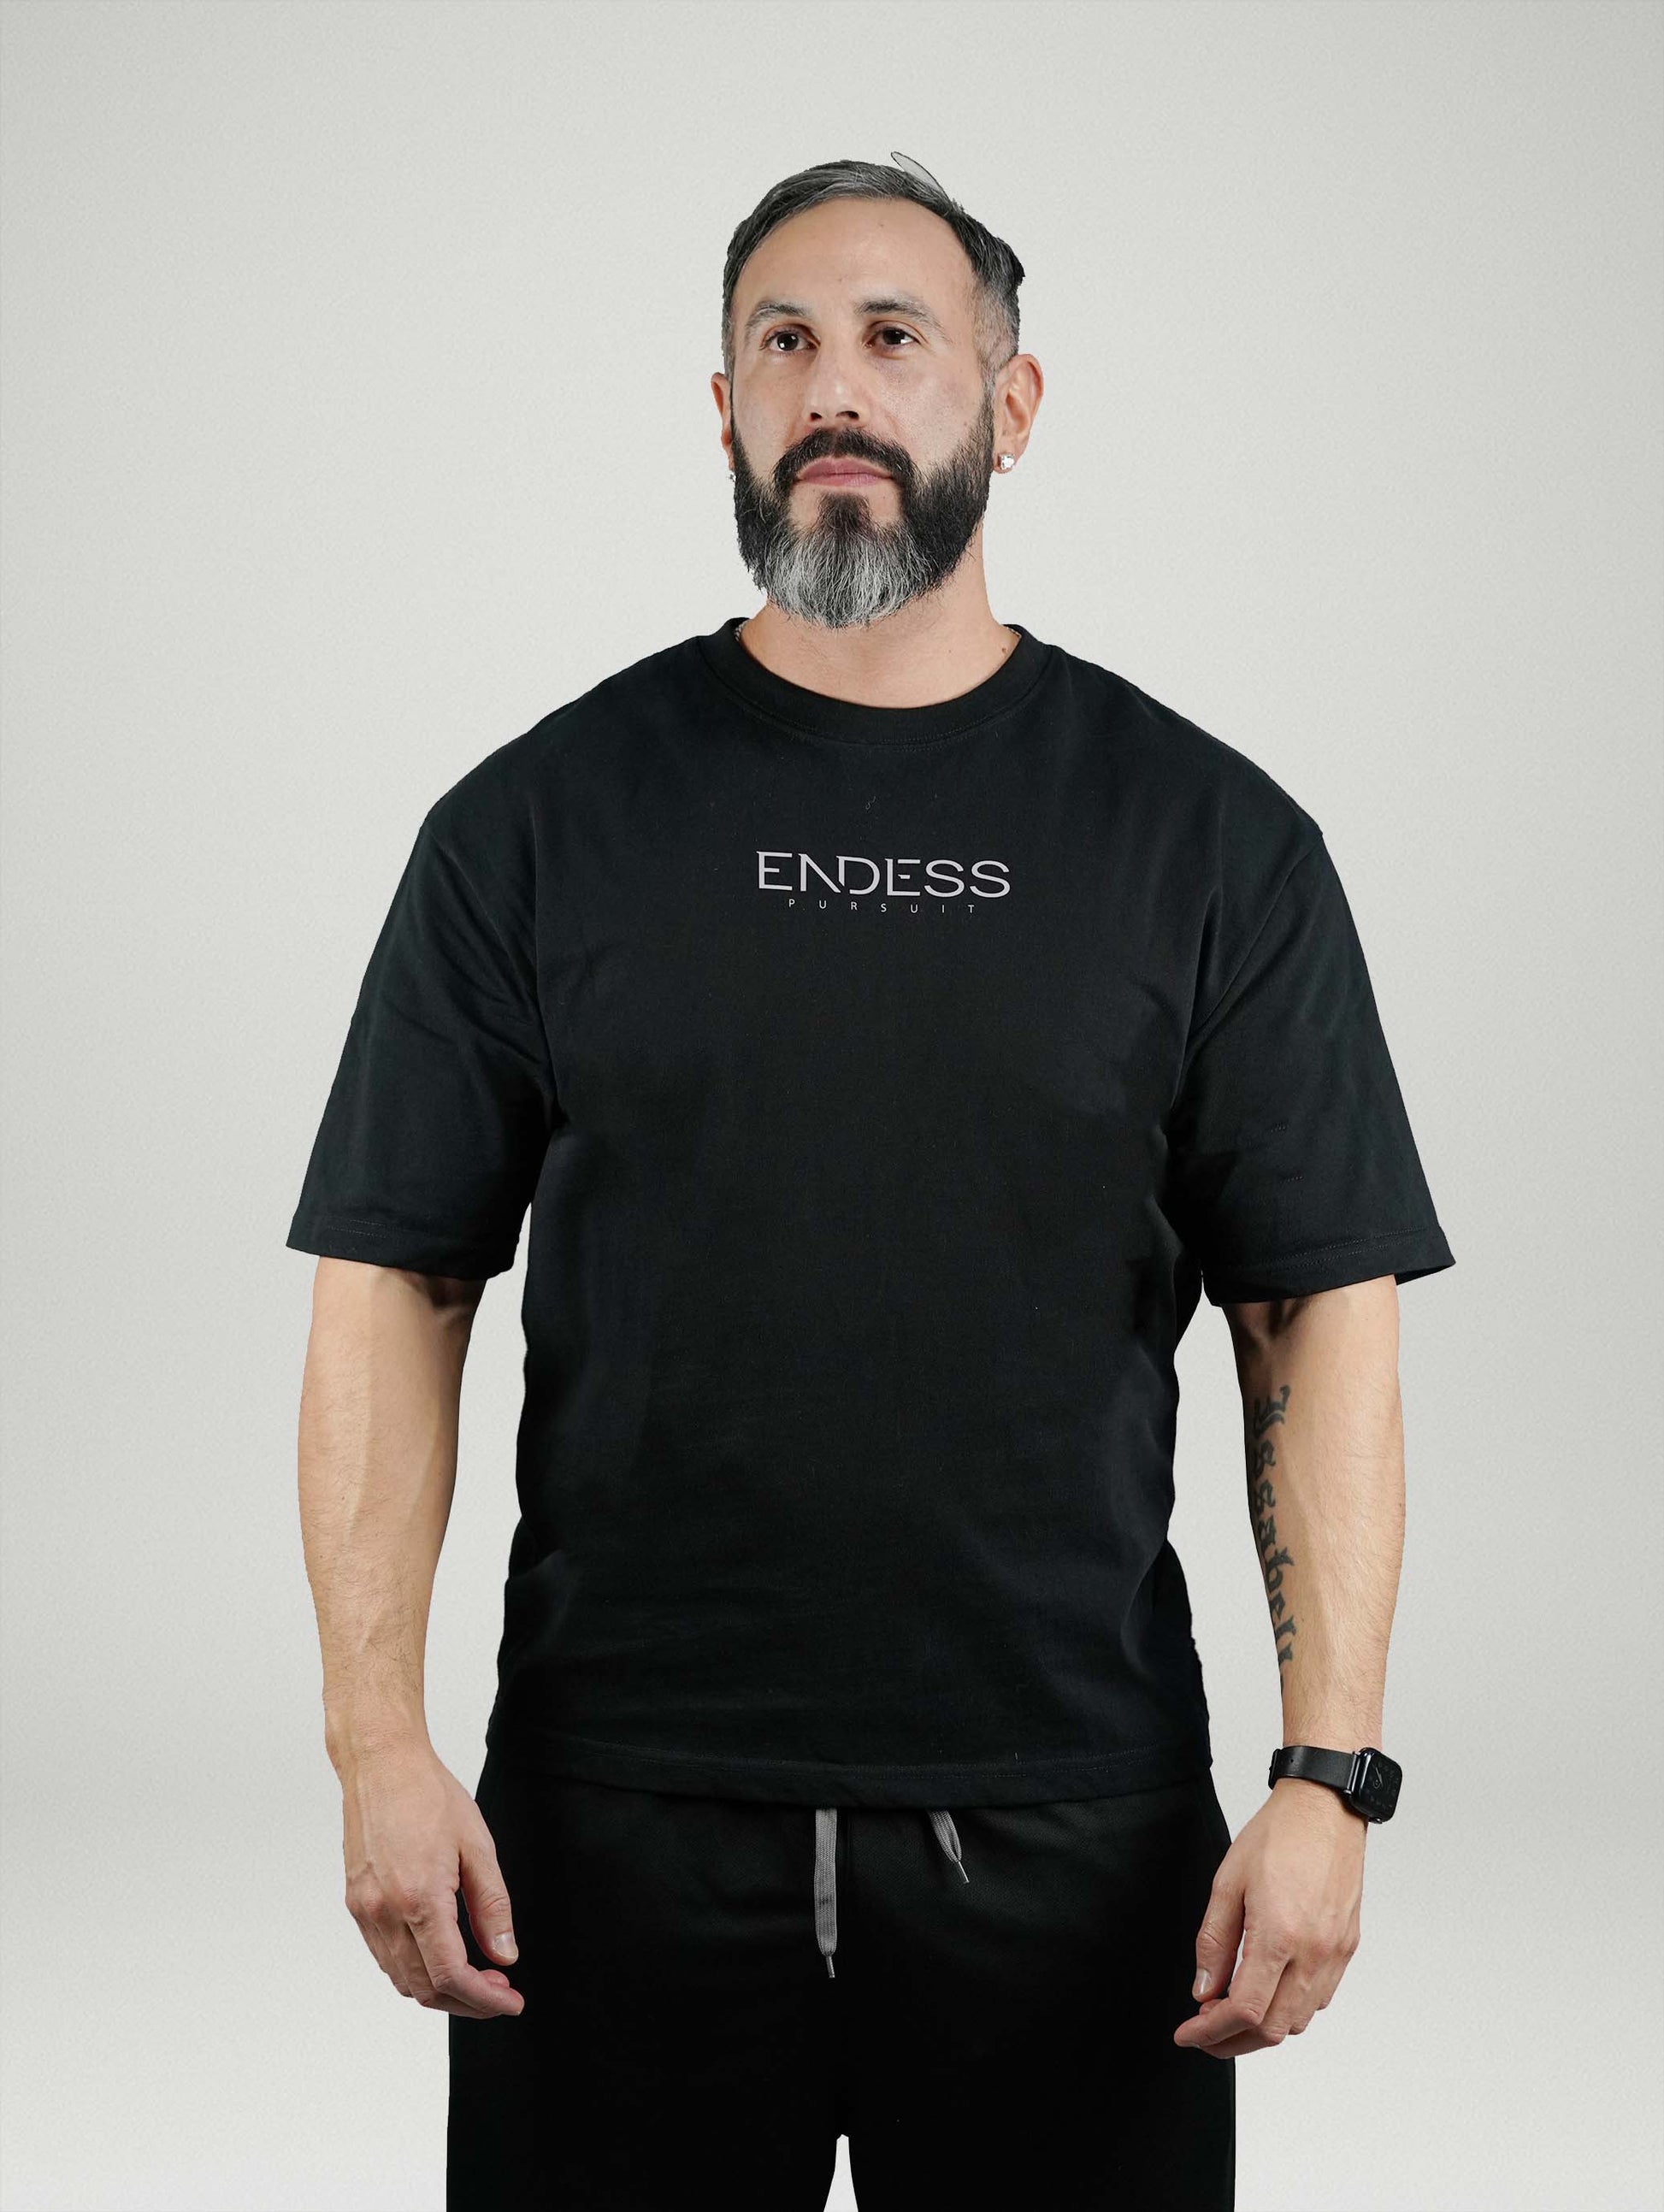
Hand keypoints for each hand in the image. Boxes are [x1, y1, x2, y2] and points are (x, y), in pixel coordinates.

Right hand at [338, 1739, 524, 2018]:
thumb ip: (492, 1906)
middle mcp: (385, 1912)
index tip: (511, 2001)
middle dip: (467, 2001)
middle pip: (424, 1987)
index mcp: (419, 1898)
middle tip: (500, 1988)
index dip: (484, 1999)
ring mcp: (365, 1911)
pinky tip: (442, 1954)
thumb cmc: (430, 1795)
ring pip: (402, 1979)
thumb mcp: (477, 1846)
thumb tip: (505, 1955)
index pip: (451, 1975)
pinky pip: (385, 1957)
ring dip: (440, 1990)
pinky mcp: (357, 1904)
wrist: (380, 1764)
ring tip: (477, 1975)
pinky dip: (415, 1970)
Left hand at [1173, 1780, 1363, 2057]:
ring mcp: (1335, 1954)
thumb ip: (1214, 1942)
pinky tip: (1266, 1991)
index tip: (1188, 2033)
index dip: (1211, 2032)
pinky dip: (1289, 2009)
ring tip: (1229, 2012)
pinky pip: (1318, 1999)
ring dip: (1261, 2028)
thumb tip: (1203, 1992)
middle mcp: (1314, 1953)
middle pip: (1272, 2029)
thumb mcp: (1227, 1882)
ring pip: (1298, 2021)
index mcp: (1280, 1936)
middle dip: (1231, 2041)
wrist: (1326, 1808)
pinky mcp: (1346, 1948)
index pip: (1245, 2011)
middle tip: (1202, 2031)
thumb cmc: (1276, 1836)